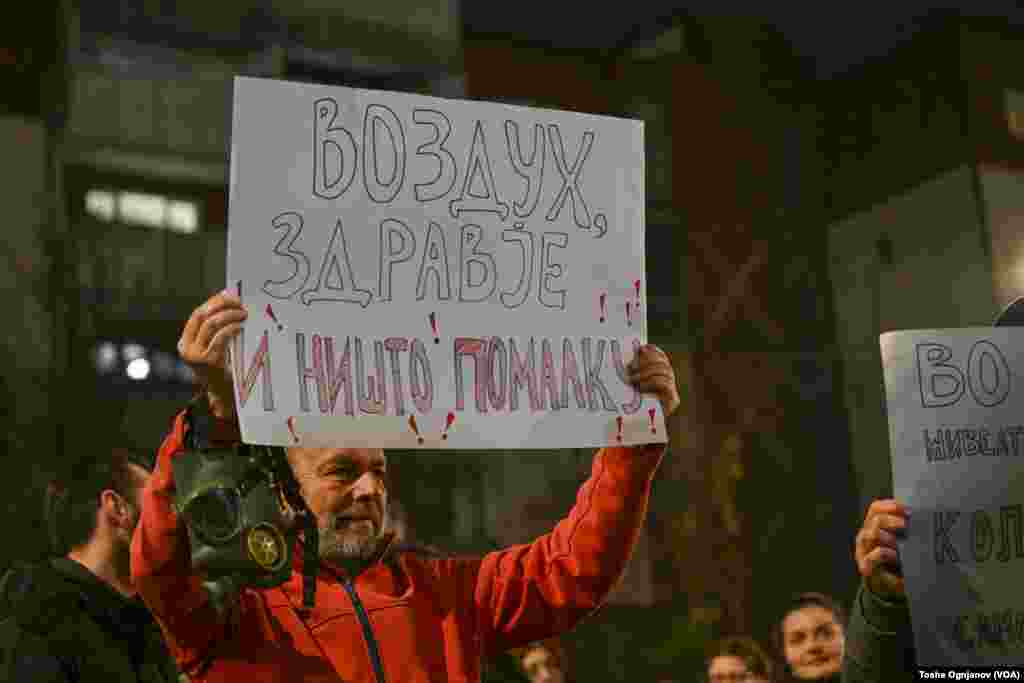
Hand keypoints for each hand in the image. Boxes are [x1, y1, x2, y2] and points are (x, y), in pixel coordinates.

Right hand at [178, 290, 246, 418]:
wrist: (222, 395)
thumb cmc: (222, 369)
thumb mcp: (213, 348)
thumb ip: (215, 331)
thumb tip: (229, 303)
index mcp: (185, 342)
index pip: (197, 314)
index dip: (213, 302)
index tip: (228, 295)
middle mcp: (186, 348)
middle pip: (203, 315)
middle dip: (222, 305)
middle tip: (239, 303)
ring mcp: (196, 355)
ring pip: (212, 324)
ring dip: (230, 315)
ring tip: (243, 314)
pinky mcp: (209, 361)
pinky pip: (221, 337)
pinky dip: (232, 328)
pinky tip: (240, 327)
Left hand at [627, 344, 679, 416]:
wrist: (644, 430)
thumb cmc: (636, 409)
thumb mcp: (633, 389)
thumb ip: (634, 375)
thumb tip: (628, 361)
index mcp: (661, 375)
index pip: (662, 357)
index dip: (653, 350)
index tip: (641, 347)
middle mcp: (669, 381)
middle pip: (663, 363)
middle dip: (646, 361)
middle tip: (630, 367)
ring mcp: (672, 390)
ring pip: (664, 371)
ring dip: (645, 372)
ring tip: (632, 379)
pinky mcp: (673, 399)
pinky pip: (664, 383)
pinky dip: (651, 382)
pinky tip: (640, 387)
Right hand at [855, 498, 907, 598]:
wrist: (891, 585)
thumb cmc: (902, 560)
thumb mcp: (907, 542)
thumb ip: (910, 530)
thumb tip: (928, 518)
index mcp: (875, 525)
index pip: (877, 508)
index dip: (891, 506)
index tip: (908, 510)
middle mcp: (868, 534)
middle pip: (876, 519)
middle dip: (891, 521)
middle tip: (905, 525)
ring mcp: (864, 549)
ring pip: (871, 534)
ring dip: (887, 538)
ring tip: (899, 545)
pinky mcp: (865, 565)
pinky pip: (872, 556)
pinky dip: (882, 556)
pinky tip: (894, 556)